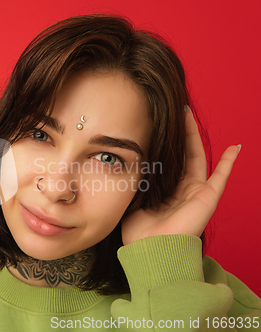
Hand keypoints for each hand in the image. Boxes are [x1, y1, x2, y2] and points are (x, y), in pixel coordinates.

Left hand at [121, 106, 240, 245]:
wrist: (151, 250)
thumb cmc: (139, 231)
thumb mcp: (133, 200)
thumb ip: (135, 184)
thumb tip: (125, 163)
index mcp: (165, 190)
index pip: (167, 160)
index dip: (165, 142)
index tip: (158, 122)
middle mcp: (182, 189)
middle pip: (182, 154)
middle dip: (179, 133)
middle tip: (175, 111)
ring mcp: (196, 192)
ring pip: (197, 157)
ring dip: (194, 137)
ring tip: (189, 116)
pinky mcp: (208, 198)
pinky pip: (221, 177)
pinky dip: (229, 163)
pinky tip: (235, 148)